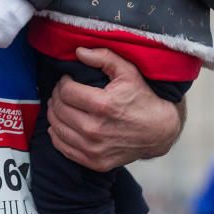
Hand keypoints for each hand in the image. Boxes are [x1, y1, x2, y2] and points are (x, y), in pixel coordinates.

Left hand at [46, 47, 180, 171]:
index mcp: (103, 105)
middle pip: (59, 109)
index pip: (66, 91)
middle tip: (63, 92)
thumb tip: (78, 51)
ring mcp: (94, 149)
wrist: (159, 131)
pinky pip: (63, 147)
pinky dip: (57, 134)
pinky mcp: (95, 162)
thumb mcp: (128, 72)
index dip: (63, 82)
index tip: (68, 80)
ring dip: (54, 113)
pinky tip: (62, 124)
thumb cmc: (142, 98)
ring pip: (57, 128)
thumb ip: (103, 57)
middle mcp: (96, 129)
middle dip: (57, 96)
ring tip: (61, 105)